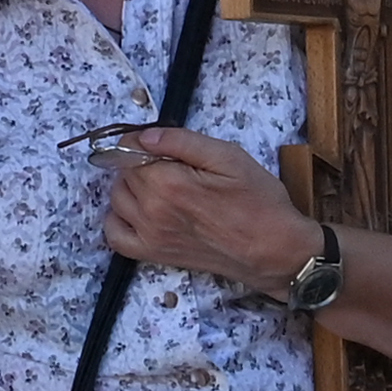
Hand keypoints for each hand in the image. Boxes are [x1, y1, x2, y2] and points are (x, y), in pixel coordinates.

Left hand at [102, 125, 321, 294]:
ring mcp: (150, 236)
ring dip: (130, 187)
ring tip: (160, 185)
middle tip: (173, 164)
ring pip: (117, 199)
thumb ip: (182, 141)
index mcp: (168, 182)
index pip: (128, 150)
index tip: (164, 145)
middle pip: (122, 173)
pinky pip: (116, 236)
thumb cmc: (258, 201)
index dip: (143, 141)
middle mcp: (152, 210)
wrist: (275, 250)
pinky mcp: (154, 255)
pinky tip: (139, 211)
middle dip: (140, 162)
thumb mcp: (228, 157)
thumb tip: (145, 135)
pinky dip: (118, 220)